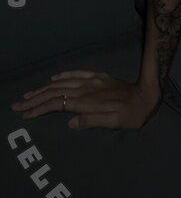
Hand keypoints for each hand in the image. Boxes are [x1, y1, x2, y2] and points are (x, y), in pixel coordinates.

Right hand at [10, 70, 161, 129]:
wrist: (146, 96)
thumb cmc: (131, 115)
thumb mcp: (113, 123)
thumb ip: (92, 121)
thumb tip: (70, 123)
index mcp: (87, 102)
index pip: (58, 104)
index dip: (40, 109)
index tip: (25, 114)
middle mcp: (87, 89)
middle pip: (55, 92)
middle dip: (35, 99)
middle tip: (18, 105)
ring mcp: (92, 81)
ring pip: (62, 83)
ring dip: (44, 88)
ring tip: (29, 94)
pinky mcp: (99, 77)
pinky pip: (77, 73)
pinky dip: (63, 75)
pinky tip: (54, 78)